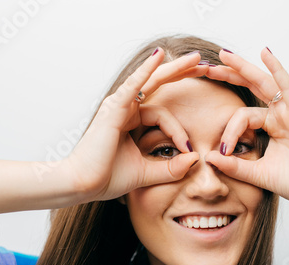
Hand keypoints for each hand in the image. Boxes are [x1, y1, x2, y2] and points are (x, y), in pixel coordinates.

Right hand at [63, 48, 203, 201]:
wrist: (83, 185)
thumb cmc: (108, 178)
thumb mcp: (149, 173)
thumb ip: (172, 168)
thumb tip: (196, 159)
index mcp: (132, 121)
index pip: (164, 116)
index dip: (180, 132)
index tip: (190, 150)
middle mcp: (126, 109)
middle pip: (159, 85)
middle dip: (182, 74)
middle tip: (205, 66)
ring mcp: (119, 106)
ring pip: (152, 81)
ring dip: (174, 68)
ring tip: (196, 58)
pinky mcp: (114, 108)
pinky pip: (133, 84)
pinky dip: (146, 69)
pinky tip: (160, 55)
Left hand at [205, 48, 288, 206]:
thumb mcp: (257, 173)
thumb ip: (234, 166)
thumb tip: (209, 157)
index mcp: (270, 127)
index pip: (241, 117)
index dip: (228, 131)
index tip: (223, 152)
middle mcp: (279, 115)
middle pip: (250, 88)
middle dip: (228, 77)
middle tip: (207, 68)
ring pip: (263, 83)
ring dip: (243, 67)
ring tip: (224, 55)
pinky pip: (287, 86)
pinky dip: (277, 69)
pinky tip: (265, 53)